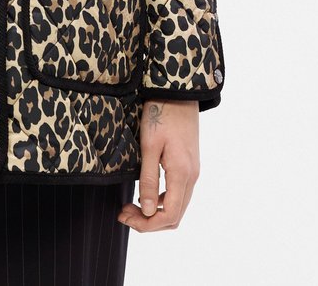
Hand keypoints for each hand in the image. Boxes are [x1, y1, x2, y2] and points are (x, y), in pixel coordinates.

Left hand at [117, 100, 199, 230]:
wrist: (179, 93)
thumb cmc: (162, 114)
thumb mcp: (150, 146)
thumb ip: (149, 179)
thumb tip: (148, 211)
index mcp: (182, 174)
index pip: (169, 215)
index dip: (147, 224)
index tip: (125, 217)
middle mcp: (191, 177)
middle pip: (175, 216)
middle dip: (149, 221)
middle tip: (125, 213)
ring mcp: (192, 171)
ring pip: (177, 206)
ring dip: (155, 212)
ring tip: (132, 205)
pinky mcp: (188, 165)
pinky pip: (178, 193)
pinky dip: (162, 201)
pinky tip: (146, 193)